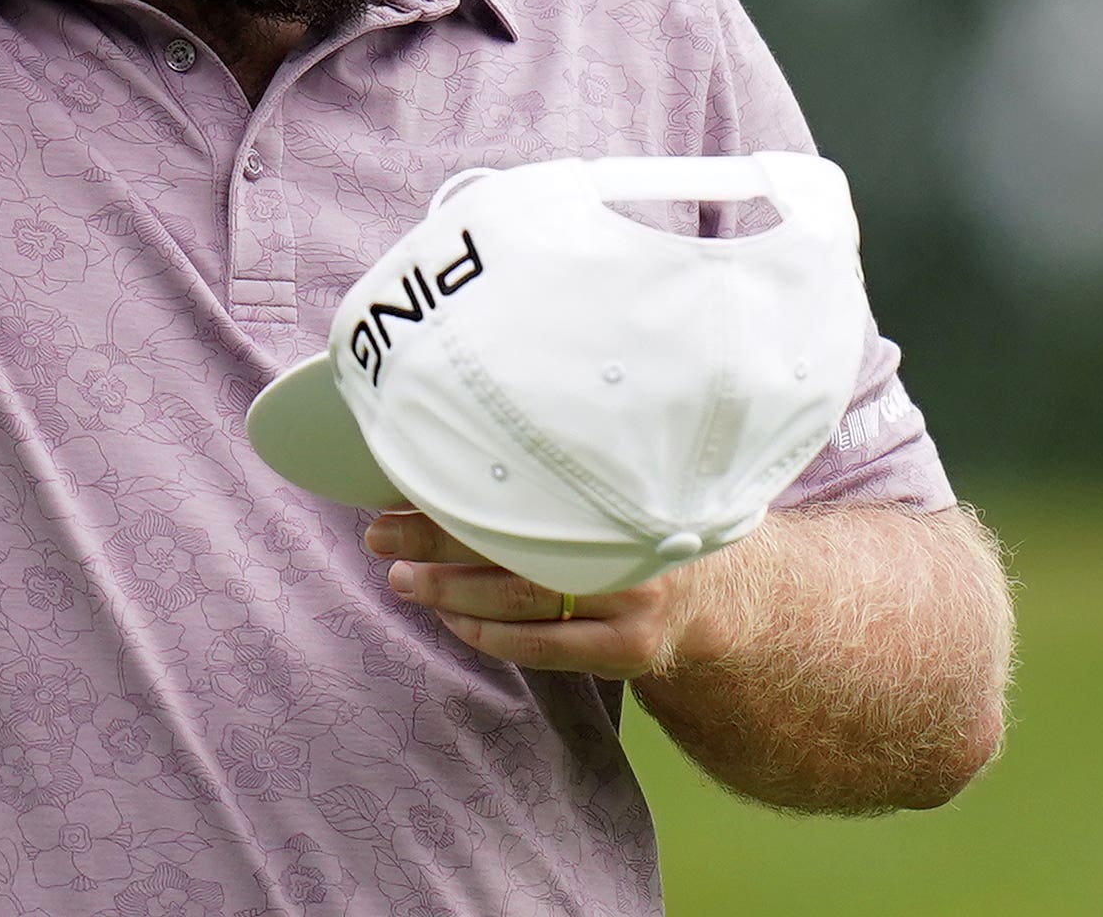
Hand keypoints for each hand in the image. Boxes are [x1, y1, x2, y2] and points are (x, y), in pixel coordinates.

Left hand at [362, 509, 732, 680]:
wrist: (722, 588)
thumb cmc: (637, 523)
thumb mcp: (609, 483)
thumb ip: (549, 475)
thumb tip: (448, 453)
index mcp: (615, 488)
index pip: (519, 489)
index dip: (451, 491)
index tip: (395, 489)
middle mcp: (626, 541)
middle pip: (513, 541)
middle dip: (434, 540)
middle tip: (380, 537)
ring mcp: (631, 600)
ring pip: (520, 599)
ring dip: (450, 591)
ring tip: (405, 579)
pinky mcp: (628, 650)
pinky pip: (540, 647)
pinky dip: (487, 634)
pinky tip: (453, 620)